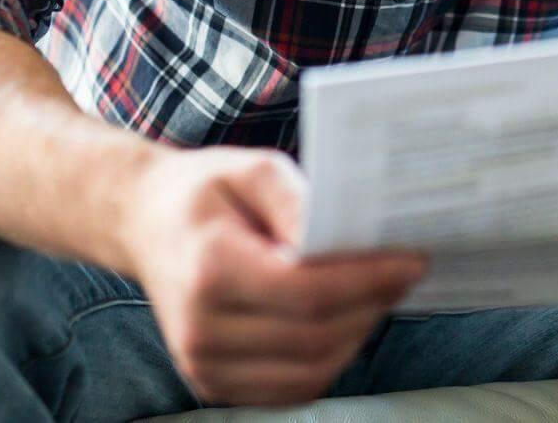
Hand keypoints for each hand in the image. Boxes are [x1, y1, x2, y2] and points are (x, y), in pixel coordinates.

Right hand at [118, 144, 428, 407]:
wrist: (144, 223)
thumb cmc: (203, 193)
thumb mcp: (250, 168)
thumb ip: (297, 200)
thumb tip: (342, 238)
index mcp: (210, 269)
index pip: (306, 292)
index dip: (367, 281)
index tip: (413, 260)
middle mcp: (201, 329)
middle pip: (314, 338)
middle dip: (372, 307)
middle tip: (403, 274)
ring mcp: (204, 365)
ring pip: (310, 372)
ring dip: (357, 336)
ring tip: (377, 296)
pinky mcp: (213, 383)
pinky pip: (291, 389)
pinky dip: (329, 361)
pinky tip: (343, 323)